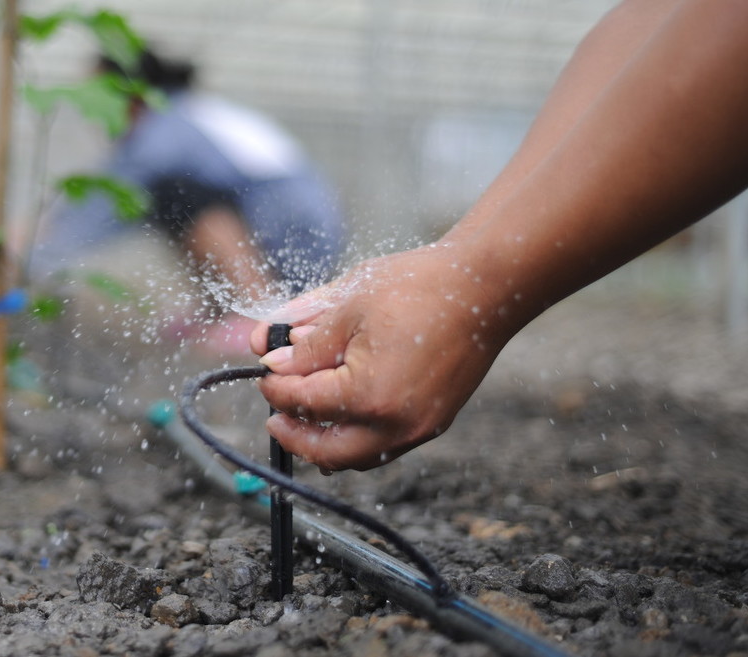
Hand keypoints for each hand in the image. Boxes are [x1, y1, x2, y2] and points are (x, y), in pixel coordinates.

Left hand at [250, 244, 517, 470]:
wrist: (484, 289)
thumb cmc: (419, 288)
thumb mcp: (347, 306)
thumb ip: (306, 341)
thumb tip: (270, 357)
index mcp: (367, 394)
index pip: (302, 401)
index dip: (274, 387)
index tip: (263, 374)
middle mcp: (394, 425)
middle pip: (325, 452)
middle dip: (294, 435)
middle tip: (274, 417)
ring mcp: (418, 430)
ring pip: (356, 457)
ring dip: (324, 444)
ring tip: (304, 418)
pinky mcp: (433, 424)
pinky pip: (383, 447)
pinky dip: (355, 438)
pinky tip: (342, 415)